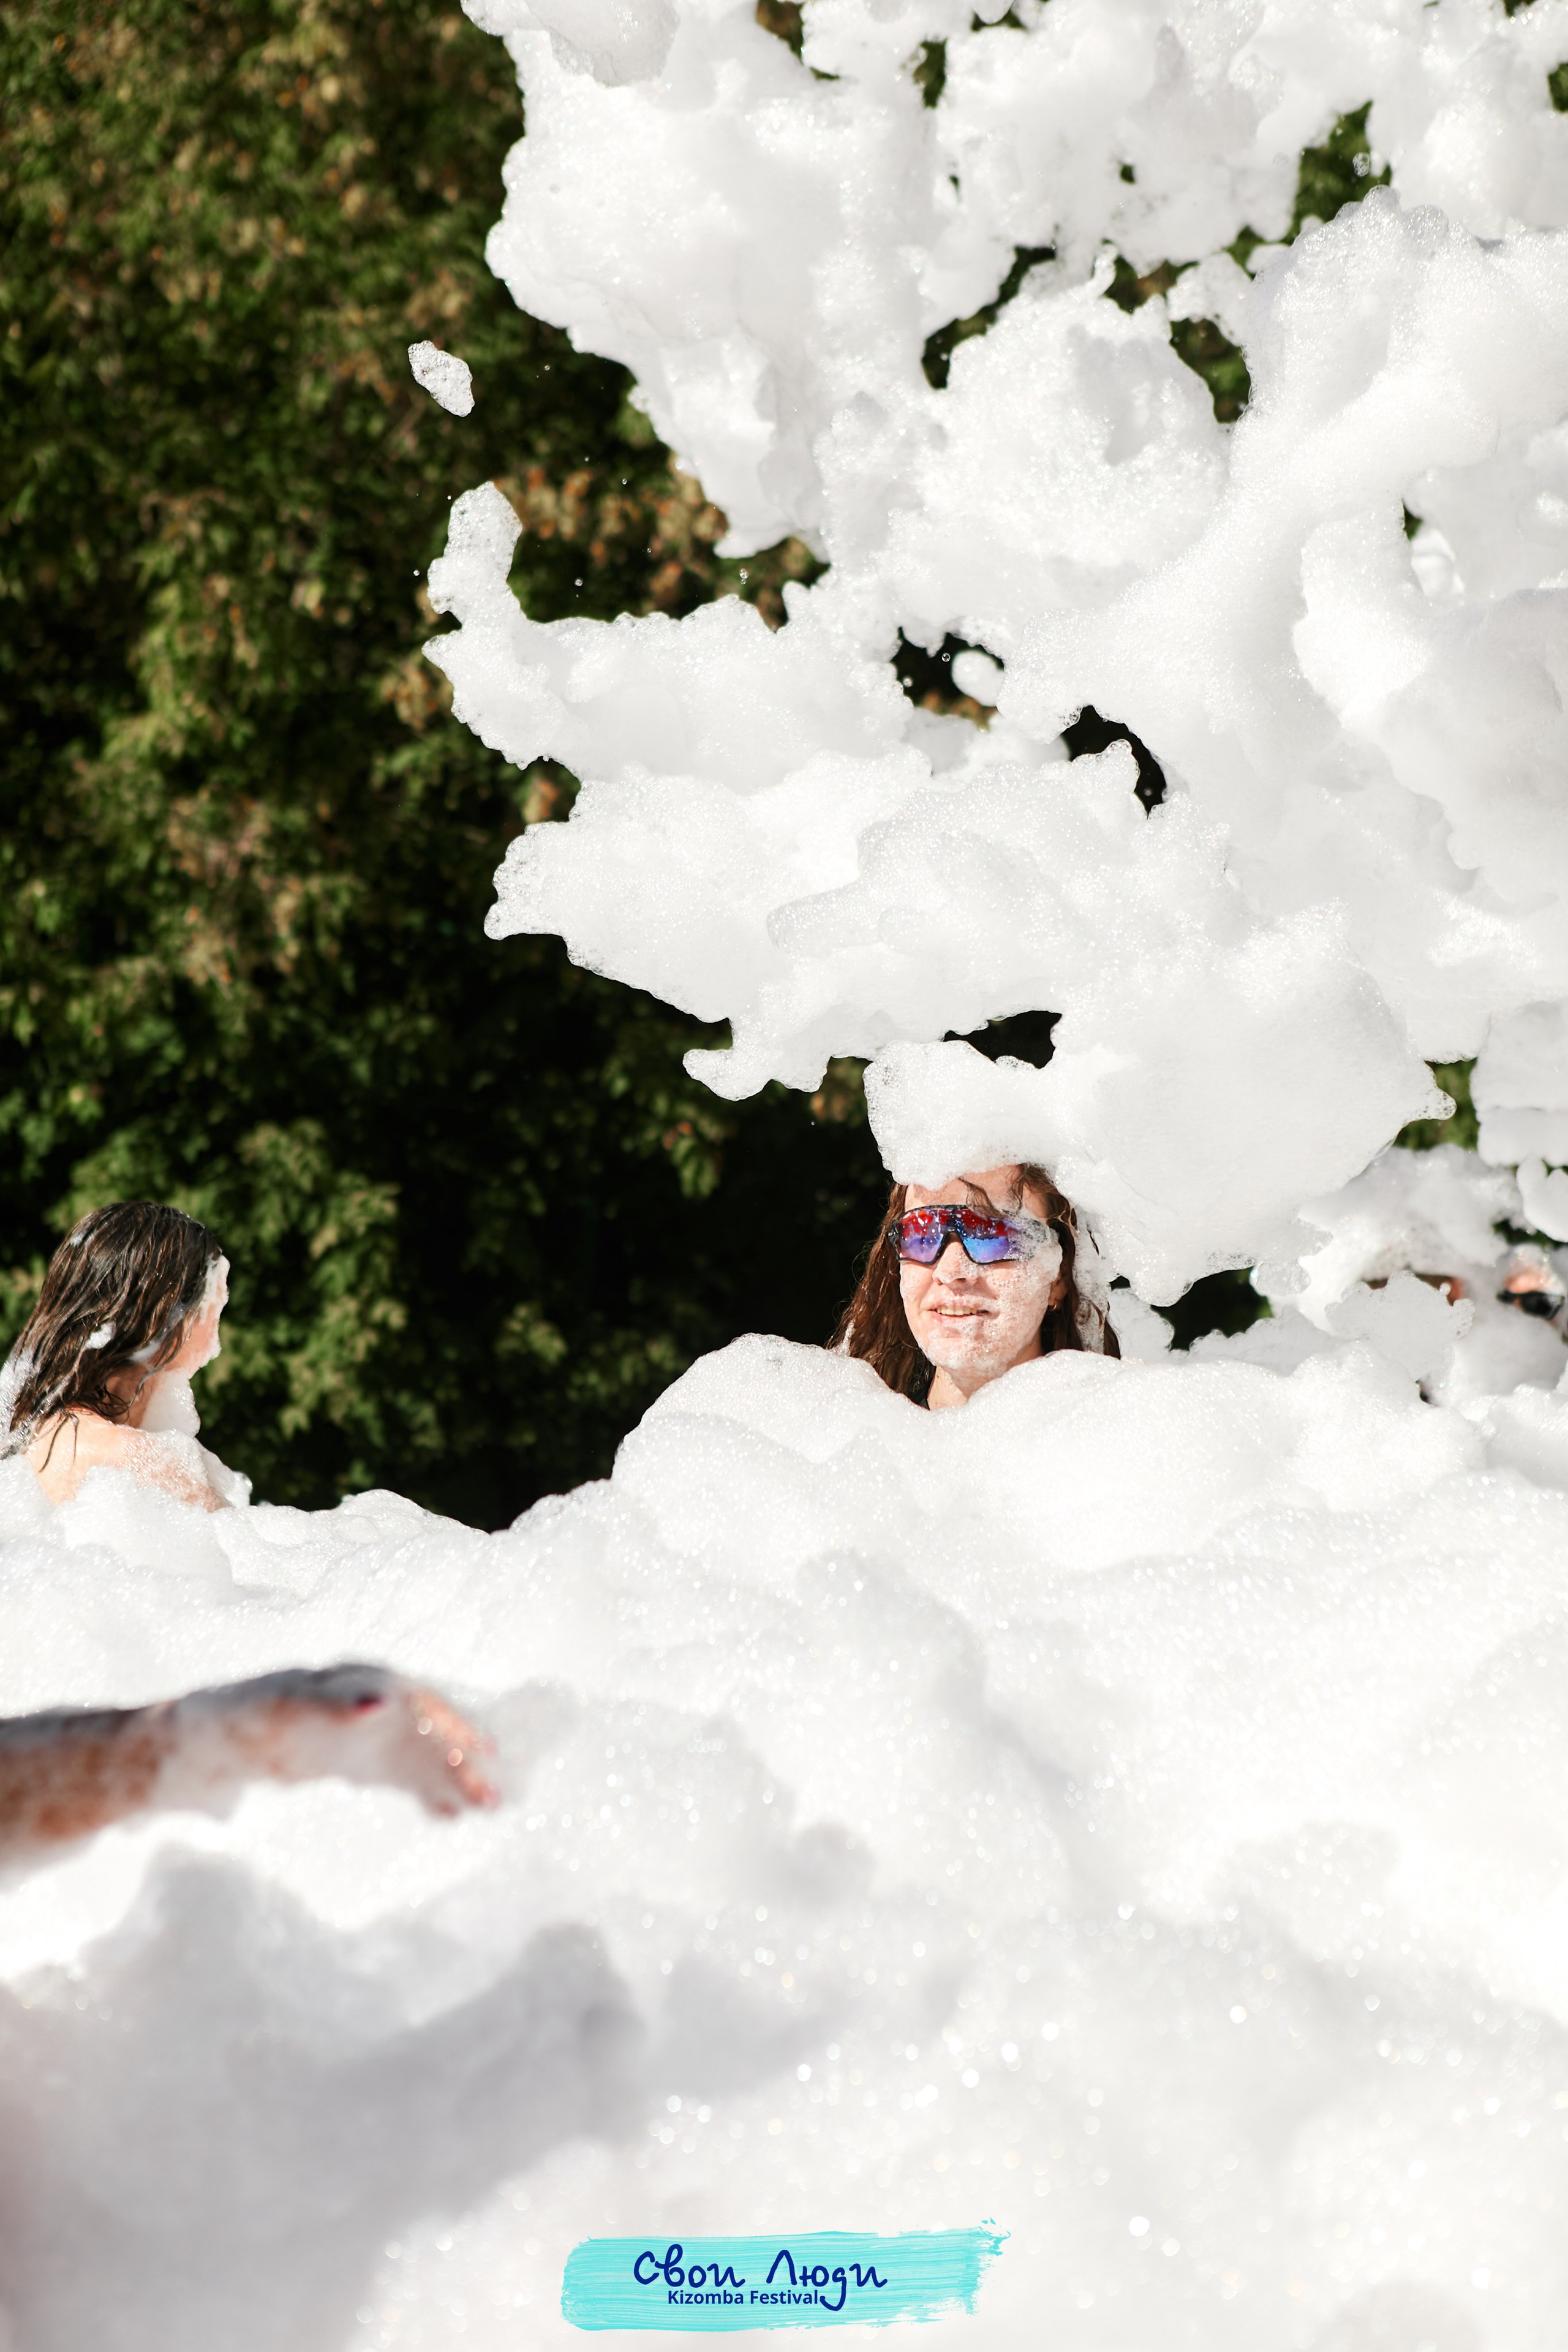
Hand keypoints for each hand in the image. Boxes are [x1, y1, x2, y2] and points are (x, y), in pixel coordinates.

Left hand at [167, 1665, 501, 1815]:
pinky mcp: (352, 1755)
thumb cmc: (216, 1729)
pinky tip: (449, 1815)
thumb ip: (305, 1713)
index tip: (475, 1750)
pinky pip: (398, 1770)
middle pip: (415, 1724)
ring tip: (492, 1806)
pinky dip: (425, 1789)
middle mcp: (351, 1699)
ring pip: (415, 1749)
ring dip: (452, 1774)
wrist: (193, 1744)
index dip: (435, 1723)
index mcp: (329, 1687)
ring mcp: (355, 1728)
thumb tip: (374, 1708)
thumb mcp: (243, 1723)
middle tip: (494, 1796)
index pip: (397, 1699)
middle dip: (455, 1757)